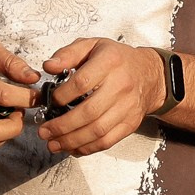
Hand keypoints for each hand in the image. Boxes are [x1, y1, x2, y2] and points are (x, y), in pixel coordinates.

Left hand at [36, 37, 166, 156]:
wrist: (149, 75)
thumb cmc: (117, 60)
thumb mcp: (93, 45)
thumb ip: (68, 54)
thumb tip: (49, 66)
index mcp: (110, 62)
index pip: (82, 82)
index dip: (63, 95)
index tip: (51, 100)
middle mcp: (121, 86)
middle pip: (89, 112)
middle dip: (62, 126)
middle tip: (44, 131)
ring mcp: (127, 107)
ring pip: (97, 130)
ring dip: (72, 140)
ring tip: (53, 143)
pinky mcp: (130, 123)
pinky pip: (107, 141)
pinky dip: (87, 148)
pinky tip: (72, 147)